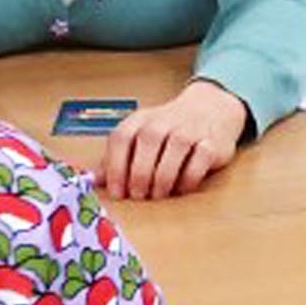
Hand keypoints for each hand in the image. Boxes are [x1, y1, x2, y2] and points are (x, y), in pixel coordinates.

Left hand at [102, 81, 249, 198]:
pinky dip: (187, 181)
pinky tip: (180, 188)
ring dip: (161, 181)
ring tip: (158, 195)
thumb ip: (117, 158)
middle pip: (145, 148)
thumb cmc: (169, 128)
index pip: (121, 139)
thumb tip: (94, 180)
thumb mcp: (139, 135)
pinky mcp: (211, 143)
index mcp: (140, 121)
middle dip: (139, 177)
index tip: (116, 192)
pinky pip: (197, 165)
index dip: (115, 168)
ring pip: (171, 157)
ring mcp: (188, 131)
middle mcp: (162, 122)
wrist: (211, 108)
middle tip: (138, 196)